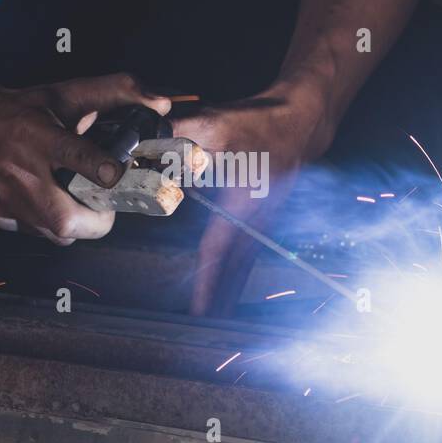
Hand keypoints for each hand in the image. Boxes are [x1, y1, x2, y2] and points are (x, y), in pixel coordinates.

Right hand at [0, 72, 170, 243]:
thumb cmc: (18, 110)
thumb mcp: (63, 94)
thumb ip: (114, 94)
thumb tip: (160, 102)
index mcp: (37, 136)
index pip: (74, 156)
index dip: (102, 170)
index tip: (118, 175)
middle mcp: (19, 171)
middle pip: (64, 220)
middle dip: (96, 220)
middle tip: (105, 204)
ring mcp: (4, 199)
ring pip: (54, 233)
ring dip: (76, 224)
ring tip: (78, 201)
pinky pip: (34, 232)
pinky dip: (48, 224)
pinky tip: (48, 202)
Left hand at [174, 83, 333, 314]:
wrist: (302, 117)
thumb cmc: (261, 121)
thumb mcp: (215, 125)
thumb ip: (175, 137)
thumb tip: (139, 146)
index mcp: (242, 204)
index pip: (218, 250)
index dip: (208, 282)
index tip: (201, 312)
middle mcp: (256, 218)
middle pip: (234, 266)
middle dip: (220, 296)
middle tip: (207, 325)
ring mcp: (265, 216)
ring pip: (245, 259)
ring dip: (231, 286)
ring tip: (220, 312)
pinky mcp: (268, 210)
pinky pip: (252, 247)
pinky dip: (241, 267)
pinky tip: (236, 276)